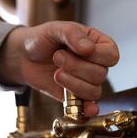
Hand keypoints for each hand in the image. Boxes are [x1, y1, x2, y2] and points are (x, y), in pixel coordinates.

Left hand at [0, 21, 118, 115]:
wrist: (25, 57)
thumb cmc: (43, 39)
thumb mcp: (56, 28)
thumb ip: (73, 34)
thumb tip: (88, 49)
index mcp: (97, 45)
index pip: (111, 55)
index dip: (97, 56)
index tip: (78, 50)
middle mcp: (96, 65)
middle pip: (100, 75)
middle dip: (77, 67)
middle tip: (57, 57)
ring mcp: (86, 82)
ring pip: (94, 91)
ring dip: (73, 83)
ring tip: (56, 73)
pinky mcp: (75, 97)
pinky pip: (87, 106)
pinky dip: (87, 109)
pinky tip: (85, 109)